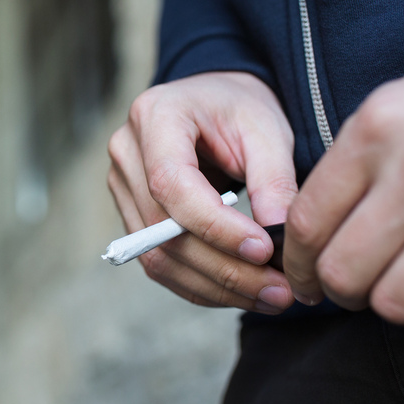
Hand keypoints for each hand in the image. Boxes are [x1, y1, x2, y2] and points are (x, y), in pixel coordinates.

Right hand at [107, 71, 297, 312]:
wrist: (214, 104)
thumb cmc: (240, 109)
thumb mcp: (267, 129)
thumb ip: (274, 180)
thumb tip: (278, 240)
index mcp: (155, 116)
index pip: (170, 184)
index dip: (215, 225)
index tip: (263, 250)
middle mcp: (127, 154)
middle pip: (163, 230)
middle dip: (225, 269)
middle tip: (280, 292)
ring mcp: (123, 189)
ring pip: (159, 257)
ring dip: (217, 287)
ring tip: (271, 298)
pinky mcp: (133, 219)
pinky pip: (162, 264)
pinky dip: (204, 287)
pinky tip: (245, 294)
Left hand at [283, 43, 403, 331]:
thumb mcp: (403, 104)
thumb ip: (353, 162)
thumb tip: (308, 231)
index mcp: (379, 128)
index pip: (307, 223)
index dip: (297, 263)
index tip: (303, 275)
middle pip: (342, 273)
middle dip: (340, 289)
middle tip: (353, 285)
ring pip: (394, 304)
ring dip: (393, 302)